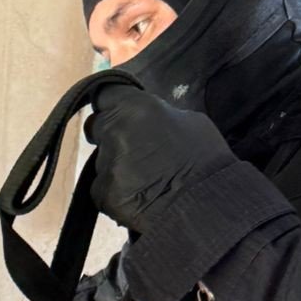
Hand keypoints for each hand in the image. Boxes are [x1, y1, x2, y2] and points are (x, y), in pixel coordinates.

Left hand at [86, 86, 235, 230]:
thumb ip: (157, 114)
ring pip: (101, 161)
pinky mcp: (102, 193)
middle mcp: (114, 131)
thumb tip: (146, 120)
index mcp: (134, 107)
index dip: (109, 105)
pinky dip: (116, 192)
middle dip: (109, 135)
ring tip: (145, 180)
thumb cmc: (204, 161)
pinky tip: (139, 197)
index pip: (104, 95)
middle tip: (132, 150)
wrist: (203, 205)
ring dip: (116, 167)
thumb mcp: (188, 120)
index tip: (114, 111)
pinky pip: (102, 189)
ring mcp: (105, 164)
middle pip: (96, 127)